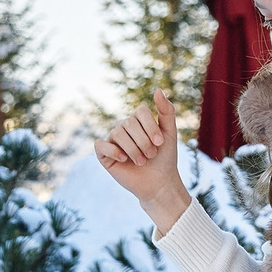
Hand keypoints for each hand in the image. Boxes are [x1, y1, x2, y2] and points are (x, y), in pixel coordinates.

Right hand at [97, 89, 192, 233]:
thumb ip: (166, 110)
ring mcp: (112, 139)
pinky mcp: (103, 153)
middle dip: (143, 141)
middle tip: (151, 155)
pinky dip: (114, 151)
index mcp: (138, 120)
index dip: (151, 127)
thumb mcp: (170, 133)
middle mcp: (123, 127)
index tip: (160, 143)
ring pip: (117, 133)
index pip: (140, 112)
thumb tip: (158, 89)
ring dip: (133, 149)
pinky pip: (101, 145)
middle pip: (129, 123)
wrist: (159, 183)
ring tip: (142, 161)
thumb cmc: (165, 158)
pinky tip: (124, 159)